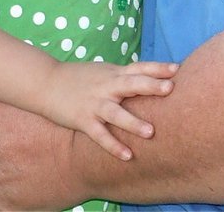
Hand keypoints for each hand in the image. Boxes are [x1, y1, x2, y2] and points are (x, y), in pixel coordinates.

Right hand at [43, 60, 177, 160]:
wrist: (46, 82)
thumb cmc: (79, 78)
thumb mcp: (103, 71)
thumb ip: (123, 75)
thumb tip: (147, 77)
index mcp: (114, 73)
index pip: (139, 68)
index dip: (158, 68)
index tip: (177, 69)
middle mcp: (107, 86)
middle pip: (132, 84)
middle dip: (151, 86)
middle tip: (170, 89)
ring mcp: (95, 103)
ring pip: (117, 113)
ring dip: (133, 122)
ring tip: (151, 132)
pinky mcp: (83, 120)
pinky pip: (100, 135)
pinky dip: (113, 145)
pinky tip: (127, 156)